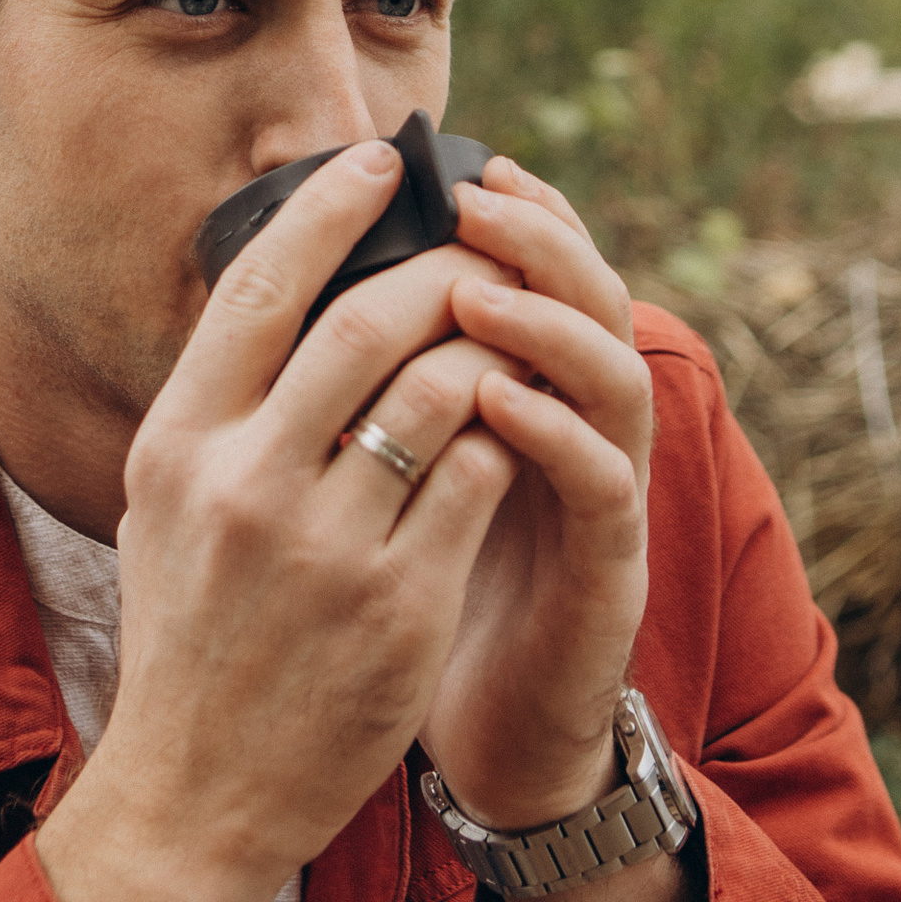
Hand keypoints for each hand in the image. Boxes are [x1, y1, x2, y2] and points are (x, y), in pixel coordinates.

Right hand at [34, 138, 511, 901]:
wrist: (196, 794)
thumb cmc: (186, 634)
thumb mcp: (165, 504)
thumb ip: (218, 404)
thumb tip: (280, 283)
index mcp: (179, 443)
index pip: (260, 285)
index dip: (330, 207)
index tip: (382, 160)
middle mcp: (248, 482)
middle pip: (372, 321)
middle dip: (441, 267)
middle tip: (478, 244)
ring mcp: (328, 546)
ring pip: (446, 389)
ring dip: (490, 346)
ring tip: (509, 331)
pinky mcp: (402, 604)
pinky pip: (483, 477)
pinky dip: (509, 434)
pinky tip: (518, 425)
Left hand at [419, 156, 653, 827]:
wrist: (494, 740)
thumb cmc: (430, 596)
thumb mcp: (398, 479)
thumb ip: (378, 393)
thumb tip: (290, 297)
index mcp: (530, 396)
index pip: (535, 276)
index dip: (510, 215)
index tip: (449, 161)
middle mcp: (581, 430)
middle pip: (588, 301)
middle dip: (534, 239)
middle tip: (473, 194)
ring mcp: (604, 498)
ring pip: (611, 380)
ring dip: (544, 324)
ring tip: (473, 288)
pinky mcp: (608, 571)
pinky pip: (598, 484)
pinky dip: (553, 432)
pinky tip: (498, 400)